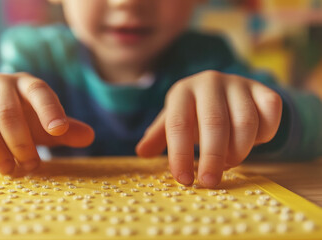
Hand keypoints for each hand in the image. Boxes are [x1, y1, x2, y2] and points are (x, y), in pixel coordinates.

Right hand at [0, 72, 93, 173]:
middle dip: (20, 142)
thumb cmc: (19, 122)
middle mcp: (0, 83)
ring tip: (6, 169)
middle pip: (8, 110)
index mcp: (27, 85)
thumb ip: (65, 131)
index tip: (58, 130)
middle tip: (29, 166)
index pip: (40, 92)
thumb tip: (90, 136)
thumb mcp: (43, 126)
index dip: (49, 110)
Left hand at [136, 70, 281, 187]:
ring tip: (229, 162)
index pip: (178, 124)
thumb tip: (142, 153)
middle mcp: (210, 82)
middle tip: (209, 182)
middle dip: (212, 157)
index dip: (180, 154)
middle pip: (214, 123)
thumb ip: (159, 136)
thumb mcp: (172, 120)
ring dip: (239, 150)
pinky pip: (270, 116)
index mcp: (182, 91)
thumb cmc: (193, 112)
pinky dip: (264, 136)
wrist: (225, 91)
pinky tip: (252, 142)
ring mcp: (239, 84)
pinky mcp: (264, 90)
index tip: (183, 179)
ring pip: (245, 122)